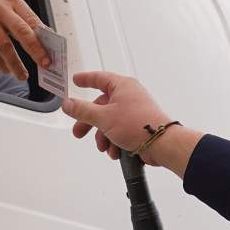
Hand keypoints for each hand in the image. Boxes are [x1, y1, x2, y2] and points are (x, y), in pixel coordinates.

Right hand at [0, 0, 48, 80]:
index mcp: (12, 0)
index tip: (52, 52)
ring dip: (16, 63)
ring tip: (22, 75)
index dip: (44, 38)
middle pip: (21, 32)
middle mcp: (0, 8)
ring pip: (4, 45)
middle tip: (44, 64)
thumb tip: (42, 39)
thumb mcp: (5, 3)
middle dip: (35, 50)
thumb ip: (21, 19)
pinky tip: (5, 69)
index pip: (33, 20)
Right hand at [59, 70, 200, 173]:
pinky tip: (115, 151)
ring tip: (104, 147)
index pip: (99, 78)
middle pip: (101, 106)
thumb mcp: (103, 117)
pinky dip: (115, 141)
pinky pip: (120, 130)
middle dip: (90, 123)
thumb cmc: (137, 125)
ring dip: (103, 136)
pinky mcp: (138, 125)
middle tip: (79, 132)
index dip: (86, 79)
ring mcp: (135, 111)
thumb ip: (82, 110)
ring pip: (110, 121)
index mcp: (122, 86)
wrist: (162, 144)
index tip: (76, 80)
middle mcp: (129, 96)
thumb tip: (67, 103)